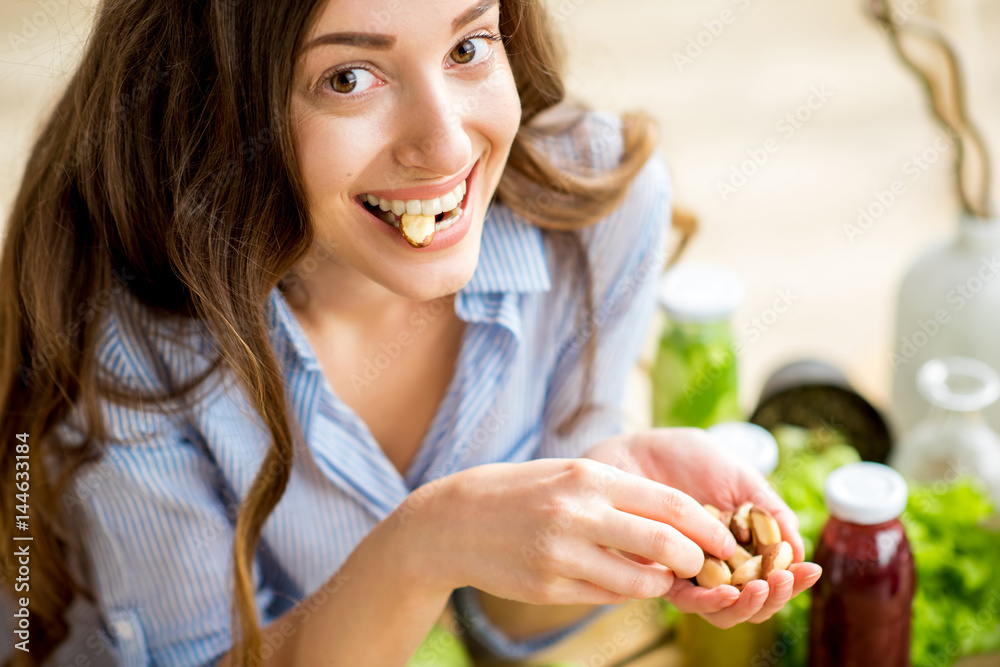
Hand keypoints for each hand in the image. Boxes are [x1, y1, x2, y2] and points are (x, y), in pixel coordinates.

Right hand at [394, 457, 736, 606]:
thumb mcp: (571, 474)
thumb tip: (674, 522)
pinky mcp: (549, 586)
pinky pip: (605, 596)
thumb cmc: (522, 490)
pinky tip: (622, 581)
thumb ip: (619, 494)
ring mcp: (562, 553)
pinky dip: (624, 592)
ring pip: (638, 580)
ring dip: (661, 583)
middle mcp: (578, 513)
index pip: (670, 503)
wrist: (455, 519)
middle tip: (705, 565)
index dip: (707, 526)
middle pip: (664, 543)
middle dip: (695, 559)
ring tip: (662, 577)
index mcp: (590, 477)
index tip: (727, 540)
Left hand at [583, 428, 821, 627]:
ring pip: (721, 609)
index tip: (810, 570)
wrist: (639, 446)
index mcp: (740, 545)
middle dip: (774, 597)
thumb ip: (768, 510)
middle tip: (785, 581)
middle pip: (751, 601)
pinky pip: (685, 599)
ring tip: (760, 588)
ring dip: (745, 605)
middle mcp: (715, 565)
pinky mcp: (657, 574)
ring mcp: (687, 572)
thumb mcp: (739, 477)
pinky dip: (709, 600)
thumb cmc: (689, 458)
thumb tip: (798, 547)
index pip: (772, 576)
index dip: (794, 579)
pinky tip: (726, 591)